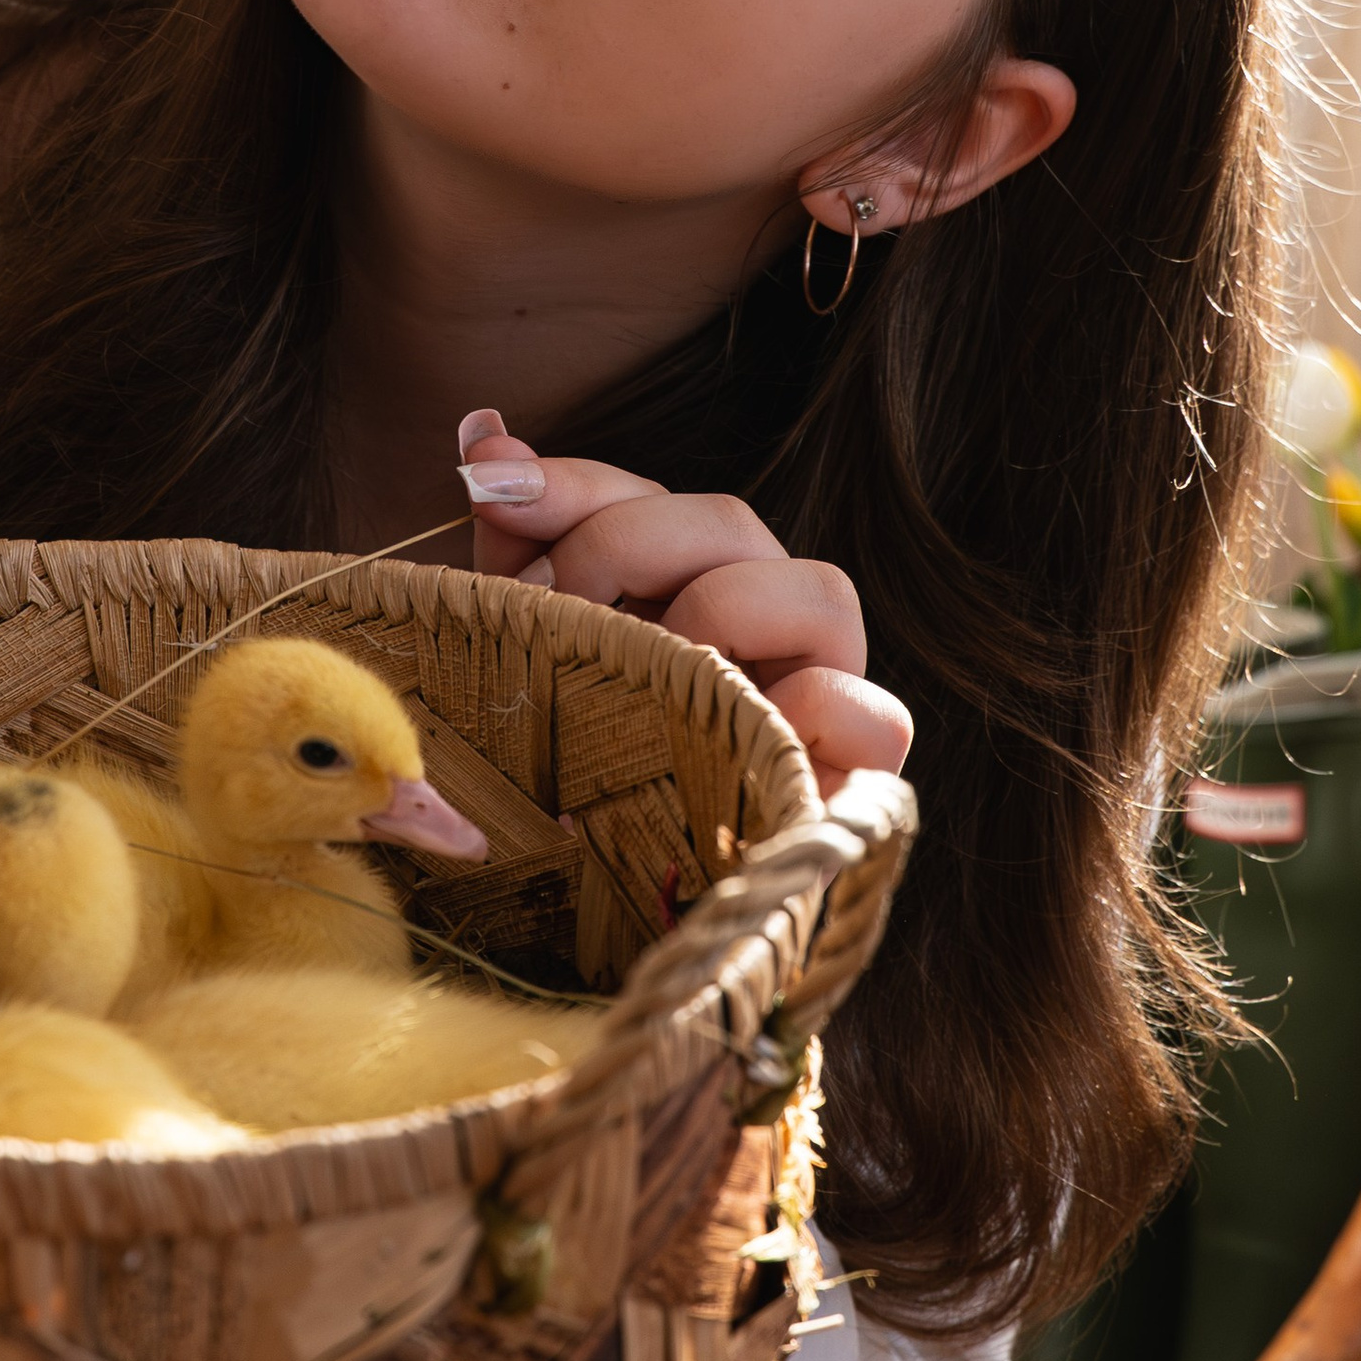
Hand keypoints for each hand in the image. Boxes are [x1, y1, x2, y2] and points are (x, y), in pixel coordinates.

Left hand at [455, 408, 909, 786]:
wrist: (591, 930)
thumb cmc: (559, 782)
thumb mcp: (523, 655)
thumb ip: (512, 548)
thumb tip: (482, 429)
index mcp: (683, 589)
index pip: (648, 497)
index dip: (573, 482)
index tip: (486, 486)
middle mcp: (762, 630)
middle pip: (730, 523)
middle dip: (623, 542)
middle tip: (546, 609)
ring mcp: (819, 700)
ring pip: (822, 591)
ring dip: (716, 610)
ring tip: (640, 674)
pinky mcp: (852, 784)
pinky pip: (878, 720)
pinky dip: (820, 709)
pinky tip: (734, 722)